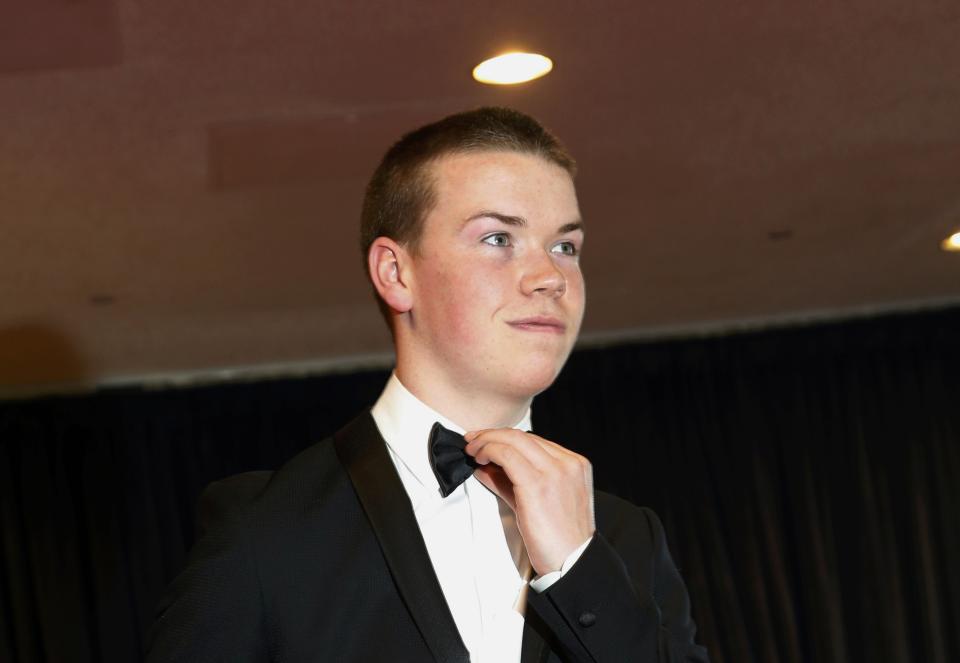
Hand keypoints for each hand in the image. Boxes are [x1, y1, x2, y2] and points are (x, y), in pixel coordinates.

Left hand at [463, 429, 595, 575]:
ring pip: (513, 440)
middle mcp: (567, 463)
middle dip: (492, 435)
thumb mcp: (538, 501)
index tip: (487, 441)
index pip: (534, 440)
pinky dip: (488, 452)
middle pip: (522, 436)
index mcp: (575, 464)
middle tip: (472, 441)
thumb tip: (486, 468)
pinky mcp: (538, 484)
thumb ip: (512, 481)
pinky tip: (478, 460)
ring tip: (472, 450)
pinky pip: (506, 456)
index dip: (505, 438)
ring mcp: (555, 472)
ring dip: (487, 441)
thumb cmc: (558, 539)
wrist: (572, 563)